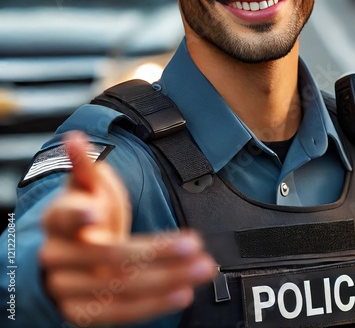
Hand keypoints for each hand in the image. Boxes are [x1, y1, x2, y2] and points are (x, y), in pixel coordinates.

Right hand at [40, 131, 215, 325]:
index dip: (79, 213)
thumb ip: (85, 167)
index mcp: (57, 218)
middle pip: (109, 255)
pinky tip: (183, 293)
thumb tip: (75, 138)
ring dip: (166, 278)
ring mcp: (68, 287)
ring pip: (120, 286)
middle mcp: (58, 255)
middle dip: (155, 251)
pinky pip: (119, 312)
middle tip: (195, 243)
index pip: (64, 215)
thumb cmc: (82, 211)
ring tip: (203, 268)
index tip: (98, 210)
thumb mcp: (85, 188)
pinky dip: (152, 305)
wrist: (66, 253)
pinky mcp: (81, 312)